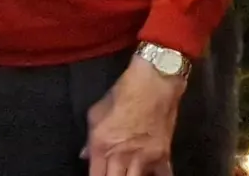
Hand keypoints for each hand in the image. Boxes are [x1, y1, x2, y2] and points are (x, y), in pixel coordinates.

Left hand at [84, 56, 183, 175]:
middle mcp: (122, 156)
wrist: (155, 80)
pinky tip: (150, 173)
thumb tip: (85, 155)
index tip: (99, 174)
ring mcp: (143, 158)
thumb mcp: (97, 112)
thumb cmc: (125, 92)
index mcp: (102, 147)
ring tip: (130, 172)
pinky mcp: (163, 154)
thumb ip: (89, 139)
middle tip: (114, 172)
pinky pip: (161, 175)